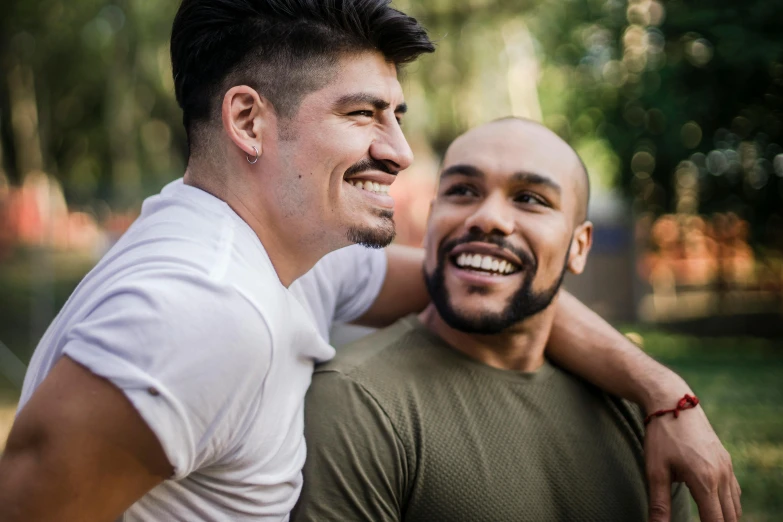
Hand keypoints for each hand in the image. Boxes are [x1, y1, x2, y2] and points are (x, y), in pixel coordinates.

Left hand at [644, 405, 740, 521]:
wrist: (673, 401)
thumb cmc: (661, 436)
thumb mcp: (654, 471)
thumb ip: (659, 504)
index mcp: (705, 481)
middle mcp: (722, 475)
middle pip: (729, 517)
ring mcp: (727, 467)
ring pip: (734, 506)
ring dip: (725, 518)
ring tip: (708, 520)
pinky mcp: (726, 460)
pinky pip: (734, 491)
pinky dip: (728, 505)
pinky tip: (715, 507)